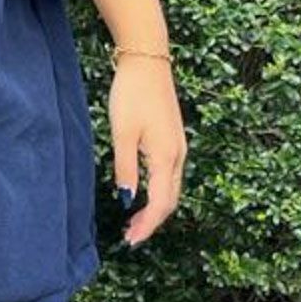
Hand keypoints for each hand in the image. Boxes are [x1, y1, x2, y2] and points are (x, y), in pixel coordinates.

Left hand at [109, 55, 186, 245]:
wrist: (147, 59)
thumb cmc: (132, 94)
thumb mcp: (122, 134)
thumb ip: (126, 169)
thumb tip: (128, 200)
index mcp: (165, 157)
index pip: (160, 204)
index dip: (146, 226)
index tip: (131, 241)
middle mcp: (177, 155)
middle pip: (169, 201)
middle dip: (151, 222)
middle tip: (130, 237)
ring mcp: (178, 147)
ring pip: (171, 190)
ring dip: (155, 209)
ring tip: (133, 222)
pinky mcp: (173, 140)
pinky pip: (170, 177)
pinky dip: (158, 193)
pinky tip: (142, 196)